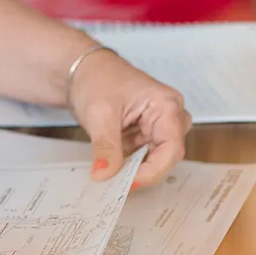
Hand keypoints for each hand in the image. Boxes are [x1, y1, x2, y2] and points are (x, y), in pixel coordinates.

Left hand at [68, 50, 191, 187]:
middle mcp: (169, 116)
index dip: (152, 171)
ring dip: (132, 167)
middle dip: (141, 170)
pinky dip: (127, 162)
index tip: (127, 183)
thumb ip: (105, 146)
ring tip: (109, 168)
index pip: (171, 149)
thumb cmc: (97, 79)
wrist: (84, 71)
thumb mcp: (100, 114)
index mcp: (167, 106)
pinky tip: (111, 163)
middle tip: (115, 181)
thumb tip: (105, 174)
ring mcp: (159, 125)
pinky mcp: (146, 133)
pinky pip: (142, 156)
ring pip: (154, 159)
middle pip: (166, 156)